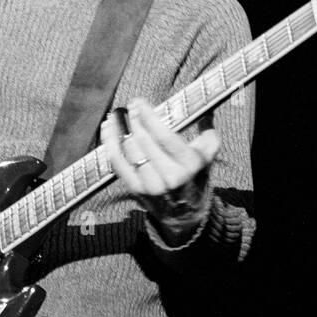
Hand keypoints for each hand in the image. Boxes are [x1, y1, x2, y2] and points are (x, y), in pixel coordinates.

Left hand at [102, 99, 219, 243]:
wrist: (186, 214)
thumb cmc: (196, 175)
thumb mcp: (208, 154)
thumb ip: (207, 128)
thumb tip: (206, 104)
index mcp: (190, 164)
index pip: (164, 136)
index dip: (148, 117)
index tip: (139, 102)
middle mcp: (171, 177)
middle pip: (144, 142)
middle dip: (133, 120)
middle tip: (129, 106)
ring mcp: (152, 186)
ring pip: (129, 152)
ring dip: (119, 130)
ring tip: (116, 115)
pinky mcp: (136, 190)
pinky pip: (118, 163)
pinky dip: (110, 144)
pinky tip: (107, 129)